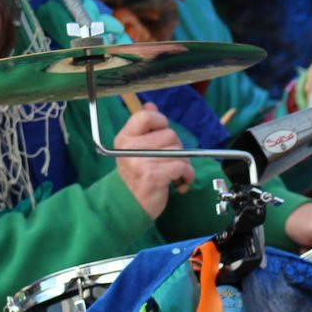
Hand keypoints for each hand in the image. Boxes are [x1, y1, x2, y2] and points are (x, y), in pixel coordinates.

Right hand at [113, 103, 194, 218]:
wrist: (128, 207)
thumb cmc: (136, 178)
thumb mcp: (134, 150)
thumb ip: (144, 129)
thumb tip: (150, 105)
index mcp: (124, 138)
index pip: (146, 116)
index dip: (161, 122)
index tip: (163, 136)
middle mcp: (130, 147)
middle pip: (169, 134)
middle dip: (178, 148)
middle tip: (171, 161)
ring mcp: (140, 162)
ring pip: (178, 151)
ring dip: (184, 164)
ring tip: (175, 173)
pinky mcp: (152, 176)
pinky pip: (181, 166)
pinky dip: (187, 175)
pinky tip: (181, 181)